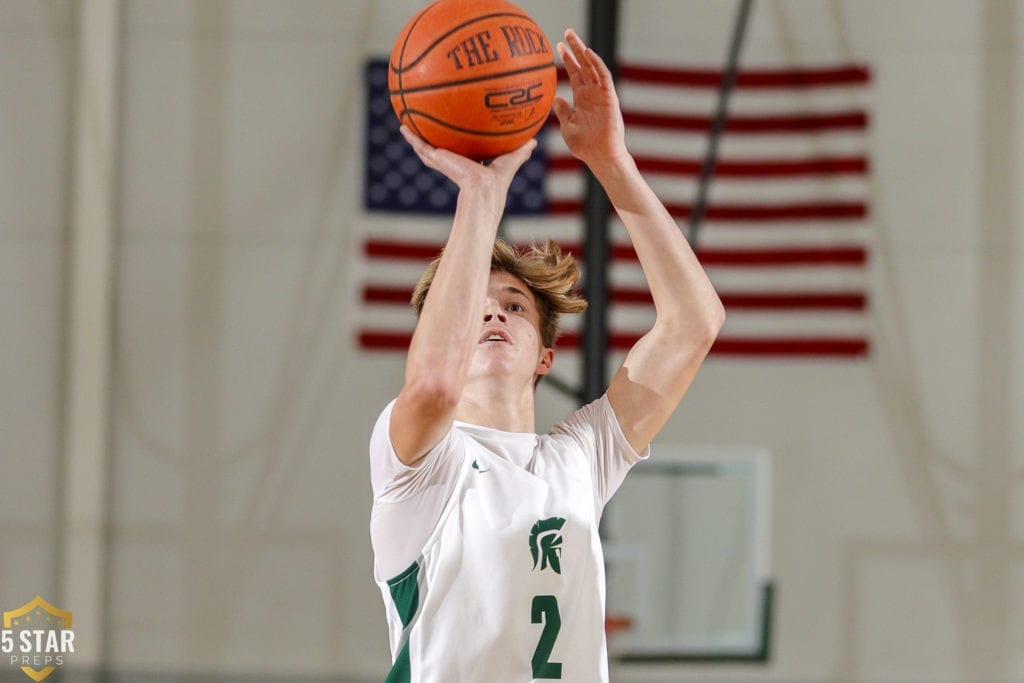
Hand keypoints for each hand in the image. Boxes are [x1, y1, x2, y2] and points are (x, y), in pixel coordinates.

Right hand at [399, 126, 536, 195]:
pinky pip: (421, 146)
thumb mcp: (511, 159)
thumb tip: (534, 141)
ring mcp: (443, 162)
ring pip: (426, 147)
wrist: (484, 189)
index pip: (460, 153)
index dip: (457, 145)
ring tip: (405, 123)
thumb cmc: (499, 181)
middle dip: (433, 138)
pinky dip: (411, 137)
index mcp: (469, 164)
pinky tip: (403, 127)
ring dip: (416, 136)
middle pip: (440, 149)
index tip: (453, 134)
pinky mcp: (437, 160)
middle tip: (425, 125)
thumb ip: (520, 151)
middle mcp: (454, 163)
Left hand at [552, 28, 628, 168]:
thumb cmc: (584, 146)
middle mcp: (592, 93)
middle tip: (566, 33)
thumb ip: (563, 112)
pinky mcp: (609, 97)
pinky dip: (596, 64)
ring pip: (592, 67)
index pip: (575, 74)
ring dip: (583, 51)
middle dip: (575, 49)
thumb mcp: (568, 127)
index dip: (567, 60)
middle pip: (583, 66)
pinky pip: (604, 77)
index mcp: (582, 99)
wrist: (600, 156)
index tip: (557, 47)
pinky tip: (588, 53)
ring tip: (572, 37)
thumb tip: (556, 98)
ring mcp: (601, 94)